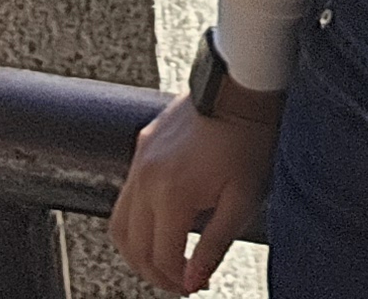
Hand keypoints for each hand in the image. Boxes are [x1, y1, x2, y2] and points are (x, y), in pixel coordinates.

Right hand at [109, 90, 274, 294]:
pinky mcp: (141, 147)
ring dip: (137, 251)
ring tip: (164, 260)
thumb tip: (193, 280)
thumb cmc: (248, 139)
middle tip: (180, 281)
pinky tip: (159, 225)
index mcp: (172, 194)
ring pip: (120, 224)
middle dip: (155, 273)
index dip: (178, 281)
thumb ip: (214, 245)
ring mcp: (139, 161)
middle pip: (134, 247)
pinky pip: (125, 197)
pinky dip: (135, 222)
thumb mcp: (242, 200)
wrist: (240, 87)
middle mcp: (146, 179)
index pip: (162, 257)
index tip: (196, 285)